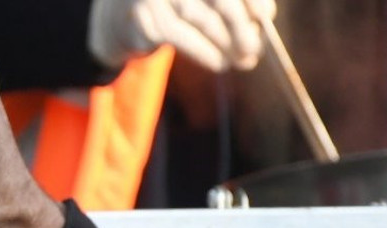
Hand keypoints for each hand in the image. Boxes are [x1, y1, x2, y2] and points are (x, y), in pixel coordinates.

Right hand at [88, 0, 276, 71]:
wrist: (121, 16)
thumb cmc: (173, 2)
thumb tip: (263, 17)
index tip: (265, 17)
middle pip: (219, 0)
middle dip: (242, 27)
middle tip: (255, 48)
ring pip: (203, 20)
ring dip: (227, 44)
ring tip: (242, 59)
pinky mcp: (146, 20)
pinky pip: (183, 39)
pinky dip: (206, 53)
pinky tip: (219, 62)